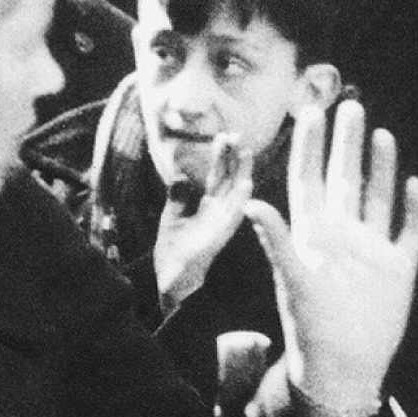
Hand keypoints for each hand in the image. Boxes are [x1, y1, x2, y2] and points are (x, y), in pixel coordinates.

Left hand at [152, 136, 254, 308]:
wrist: (171, 281)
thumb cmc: (173, 254)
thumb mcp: (171, 219)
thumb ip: (178, 198)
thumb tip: (181, 175)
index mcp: (208, 208)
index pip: (218, 177)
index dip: (221, 157)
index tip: (224, 136)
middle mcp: (218, 214)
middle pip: (230, 181)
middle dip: (234, 159)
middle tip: (238, 135)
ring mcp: (220, 226)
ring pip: (236, 196)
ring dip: (241, 174)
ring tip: (246, 152)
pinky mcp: (218, 238)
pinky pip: (233, 217)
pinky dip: (240, 201)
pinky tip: (246, 185)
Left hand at [248, 99, 417, 416]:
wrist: (344, 370)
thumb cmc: (311, 329)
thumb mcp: (292, 281)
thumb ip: (277, 240)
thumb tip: (251, 202)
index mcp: (313, 234)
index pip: (310, 179)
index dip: (310, 146)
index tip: (310, 110)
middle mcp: (342, 237)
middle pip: (345, 179)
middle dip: (347, 144)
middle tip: (351, 105)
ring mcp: (371, 251)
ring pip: (377, 198)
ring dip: (381, 167)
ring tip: (383, 133)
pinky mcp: (398, 270)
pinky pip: (409, 232)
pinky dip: (414, 209)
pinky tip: (416, 185)